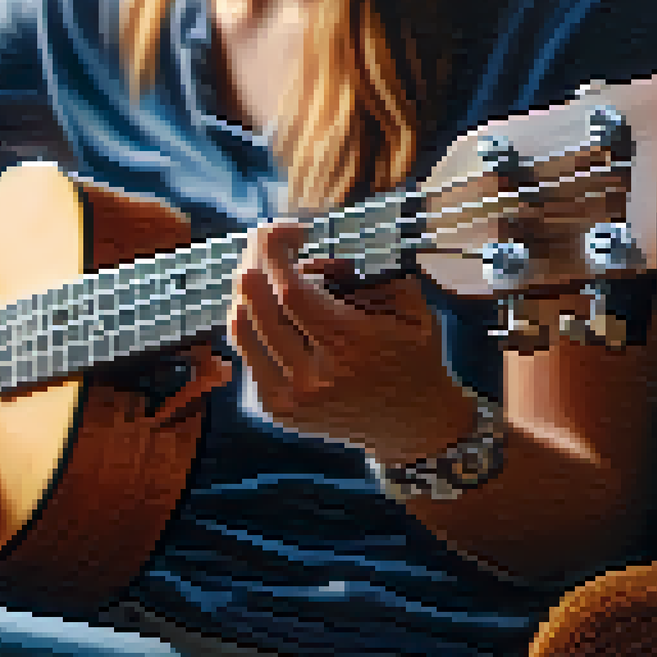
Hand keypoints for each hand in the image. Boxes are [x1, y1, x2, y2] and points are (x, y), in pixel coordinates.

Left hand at [226, 222, 473, 462]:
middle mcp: (312, 378)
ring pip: (241, 327)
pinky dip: (253, 319)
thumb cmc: (415, 357)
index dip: (278, 251)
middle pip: (257, 306)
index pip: (290, 292)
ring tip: (268, 268)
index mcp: (351, 349)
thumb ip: (367, 272)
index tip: (290, 229)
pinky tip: (272, 305)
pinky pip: (246, 350)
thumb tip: (312, 255)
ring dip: (247, 288)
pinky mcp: (273, 409)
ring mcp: (287, 398)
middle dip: (255, 259)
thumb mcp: (410, 307)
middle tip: (268, 238)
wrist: (413, 427)